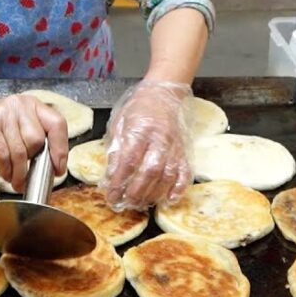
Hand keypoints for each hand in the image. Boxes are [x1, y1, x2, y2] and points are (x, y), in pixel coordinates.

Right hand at [0, 94, 68, 191]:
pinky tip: (6, 174)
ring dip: (19, 172)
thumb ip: (38, 140)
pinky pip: (3, 155)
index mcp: (33, 104)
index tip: (59, 169)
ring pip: (20, 151)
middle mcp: (20, 104)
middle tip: (27, 174)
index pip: (57, 124)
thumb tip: (54, 167)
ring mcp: (3, 113)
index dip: (61, 149)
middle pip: (36, 140)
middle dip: (33, 162)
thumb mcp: (20, 127)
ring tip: (17, 181)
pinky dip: (6, 170)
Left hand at [102, 81, 192, 210]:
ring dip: (154, 194)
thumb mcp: (119, 123)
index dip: (119, 182)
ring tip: (140, 203)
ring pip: (167, 175)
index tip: (111, 195)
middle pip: (150, 172)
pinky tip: (169, 199)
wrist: (163, 93)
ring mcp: (175, 146)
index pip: (129, 161)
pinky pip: (185, 172)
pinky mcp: (184, 151)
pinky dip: (178, 189)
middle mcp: (159, 139)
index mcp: (140, 130)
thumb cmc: (138, 108)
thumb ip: (116, 148)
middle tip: (125, 203)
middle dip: (136, 192)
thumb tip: (110, 175)